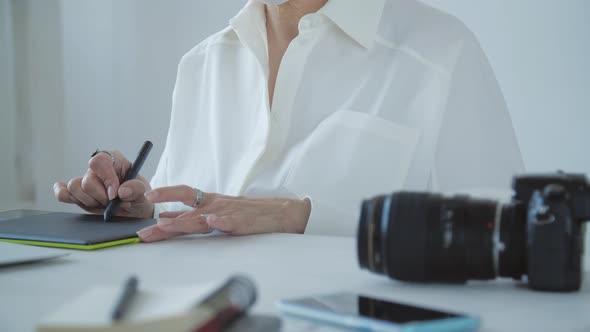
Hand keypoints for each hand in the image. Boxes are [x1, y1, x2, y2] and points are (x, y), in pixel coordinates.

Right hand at [53, 151, 153, 217]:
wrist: (135, 211)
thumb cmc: (139, 195)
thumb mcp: (144, 191)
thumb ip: (136, 188)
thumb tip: (122, 191)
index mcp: (113, 160)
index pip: (99, 161)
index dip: (105, 179)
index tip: (115, 194)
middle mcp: (97, 169)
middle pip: (86, 181)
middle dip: (100, 197)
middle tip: (113, 203)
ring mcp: (85, 181)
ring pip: (74, 188)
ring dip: (91, 202)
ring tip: (105, 205)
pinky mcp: (77, 195)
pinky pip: (63, 193)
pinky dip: (67, 197)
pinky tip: (81, 201)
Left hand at [136, 185, 310, 241]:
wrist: (283, 213)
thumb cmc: (251, 213)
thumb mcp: (218, 211)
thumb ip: (192, 215)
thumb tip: (165, 218)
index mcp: (210, 201)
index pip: (184, 194)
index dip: (166, 193)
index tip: (148, 195)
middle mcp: (217, 205)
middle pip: (186, 214)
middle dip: (163, 225)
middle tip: (144, 233)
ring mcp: (230, 213)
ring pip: (203, 219)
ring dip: (184, 223)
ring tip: (166, 226)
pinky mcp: (245, 223)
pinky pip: (232, 222)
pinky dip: (222, 221)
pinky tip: (214, 221)